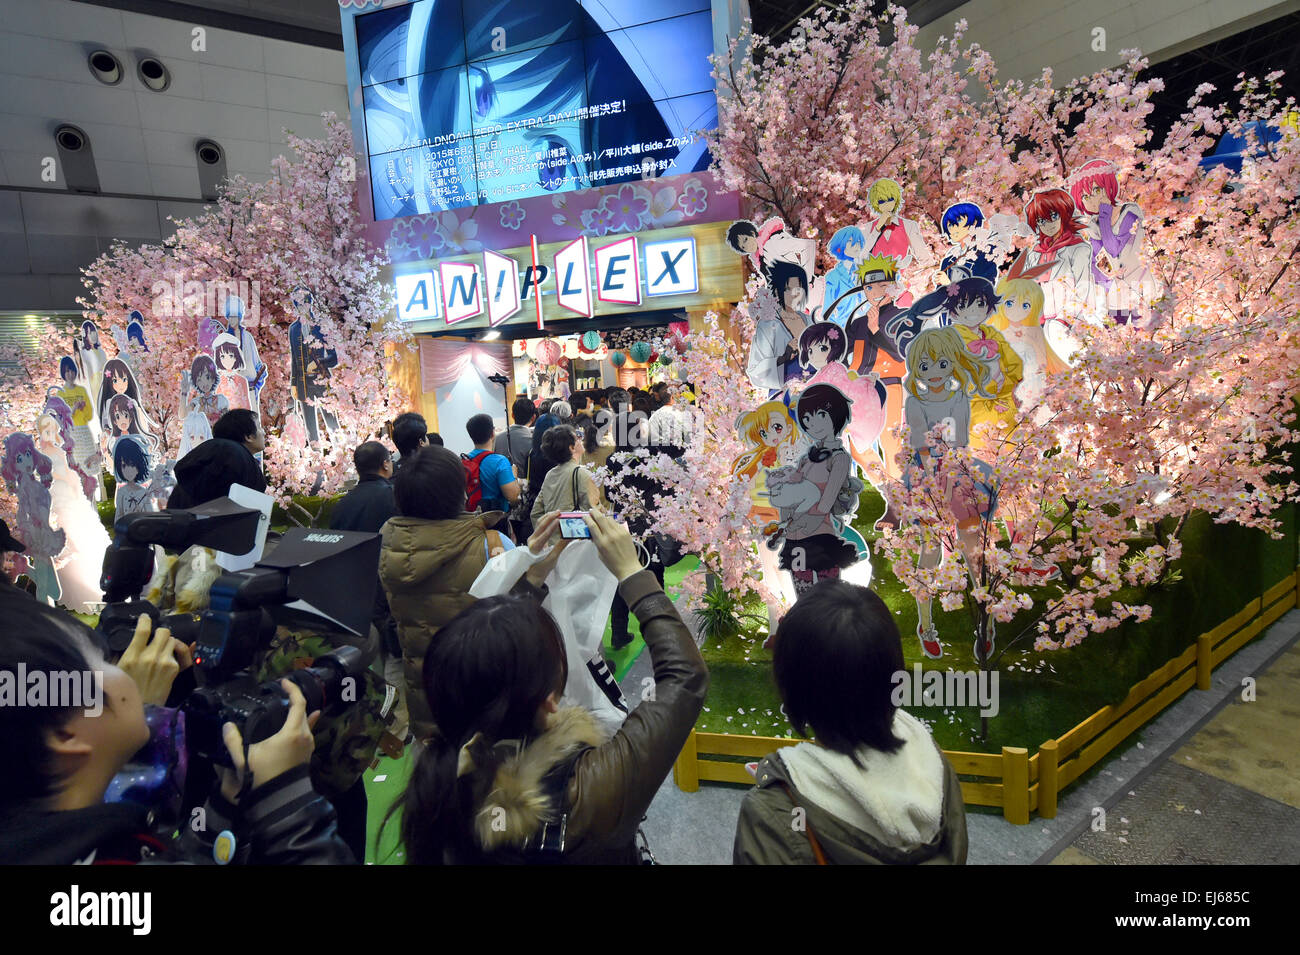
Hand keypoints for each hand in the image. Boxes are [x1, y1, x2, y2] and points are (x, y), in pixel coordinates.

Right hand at [117, 613, 181, 704]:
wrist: (142, 710)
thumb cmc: (126, 691)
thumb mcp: (117, 671)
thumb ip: (121, 655)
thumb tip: (127, 642)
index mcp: (131, 656)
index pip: (143, 630)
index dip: (145, 620)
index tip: (146, 618)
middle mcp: (149, 656)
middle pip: (163, 632)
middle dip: (161, 633)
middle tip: (157, 639)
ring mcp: (164, 662)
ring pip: (172, 640)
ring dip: (168, 643)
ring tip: (162, 651)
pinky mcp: (174, 668)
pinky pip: (178, 653)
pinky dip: (174, 654)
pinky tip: (167, 661)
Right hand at [217, 680, 319, 802]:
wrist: (279, 799)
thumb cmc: (262, 776)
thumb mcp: (244, 758)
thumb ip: (233, 741)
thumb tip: (226, 726)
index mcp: (293, 732)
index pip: (298, 703)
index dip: (292, 689)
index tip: (283, 682)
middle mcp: (305, 736)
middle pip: (303, 711)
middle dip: (294, 700)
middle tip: (282, 693)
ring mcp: (309, 745)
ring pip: (306, 722)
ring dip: (298, 713)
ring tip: (287, 707)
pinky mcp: (308, 754)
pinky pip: (308, 732)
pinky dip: (305, 723)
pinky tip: (308, 719)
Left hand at [524, 512, 570, 585]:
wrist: (533, 573)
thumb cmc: (542, 568)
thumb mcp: (553, 558)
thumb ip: (561, 546)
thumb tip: (570, 536)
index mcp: (535, 547)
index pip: (544, 535)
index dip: (552, 527)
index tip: (559, 520)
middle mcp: (531, 540)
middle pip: (540, 525)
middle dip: (550, 517)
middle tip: (560, 512)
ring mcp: (532, 537)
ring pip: (539, 524)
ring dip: (548, 517)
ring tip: (557, 512)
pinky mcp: (534, 537)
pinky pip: (539, 526)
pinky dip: (546, 520)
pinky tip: (553, 517)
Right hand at [583, 507, 642, 581]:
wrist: (628, 567)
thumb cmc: (613, 563)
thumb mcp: (600, 554)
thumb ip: (596, 542)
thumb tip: (593, 533)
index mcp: (602, 542)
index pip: (592, 526)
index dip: (587, 519)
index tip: (584, 516)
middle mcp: (610, 536)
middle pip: (600, 518)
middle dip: (594, 512)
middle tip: (591, 510)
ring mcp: (619, 533)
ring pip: (609, 519)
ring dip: (603, 516)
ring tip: (600, 517)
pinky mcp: (626, 532)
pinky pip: (617, 523)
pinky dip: (612, 522)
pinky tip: (610, 525)